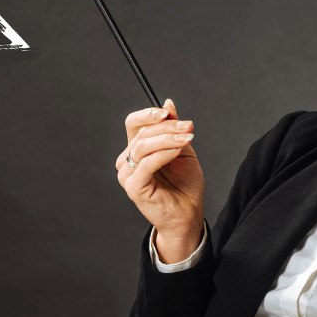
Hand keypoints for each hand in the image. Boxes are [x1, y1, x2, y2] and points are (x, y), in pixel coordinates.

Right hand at [115, 98, 204, 262]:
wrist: (189, 213)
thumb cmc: (184, 185)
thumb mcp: (181, 149)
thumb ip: (173, 128)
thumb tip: (168, 103)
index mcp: (136, 150)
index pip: (133, 124)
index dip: (148, 114)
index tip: (167, 111)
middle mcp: (128, 161)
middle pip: (141, 133)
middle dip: (167, 126)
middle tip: (189, 126)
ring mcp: (128, 175)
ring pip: (142, 146)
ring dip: (167, 138)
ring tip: (187, 138)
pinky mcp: (133, 188)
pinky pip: (146, 164)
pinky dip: (163, 153)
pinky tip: (178, 150)